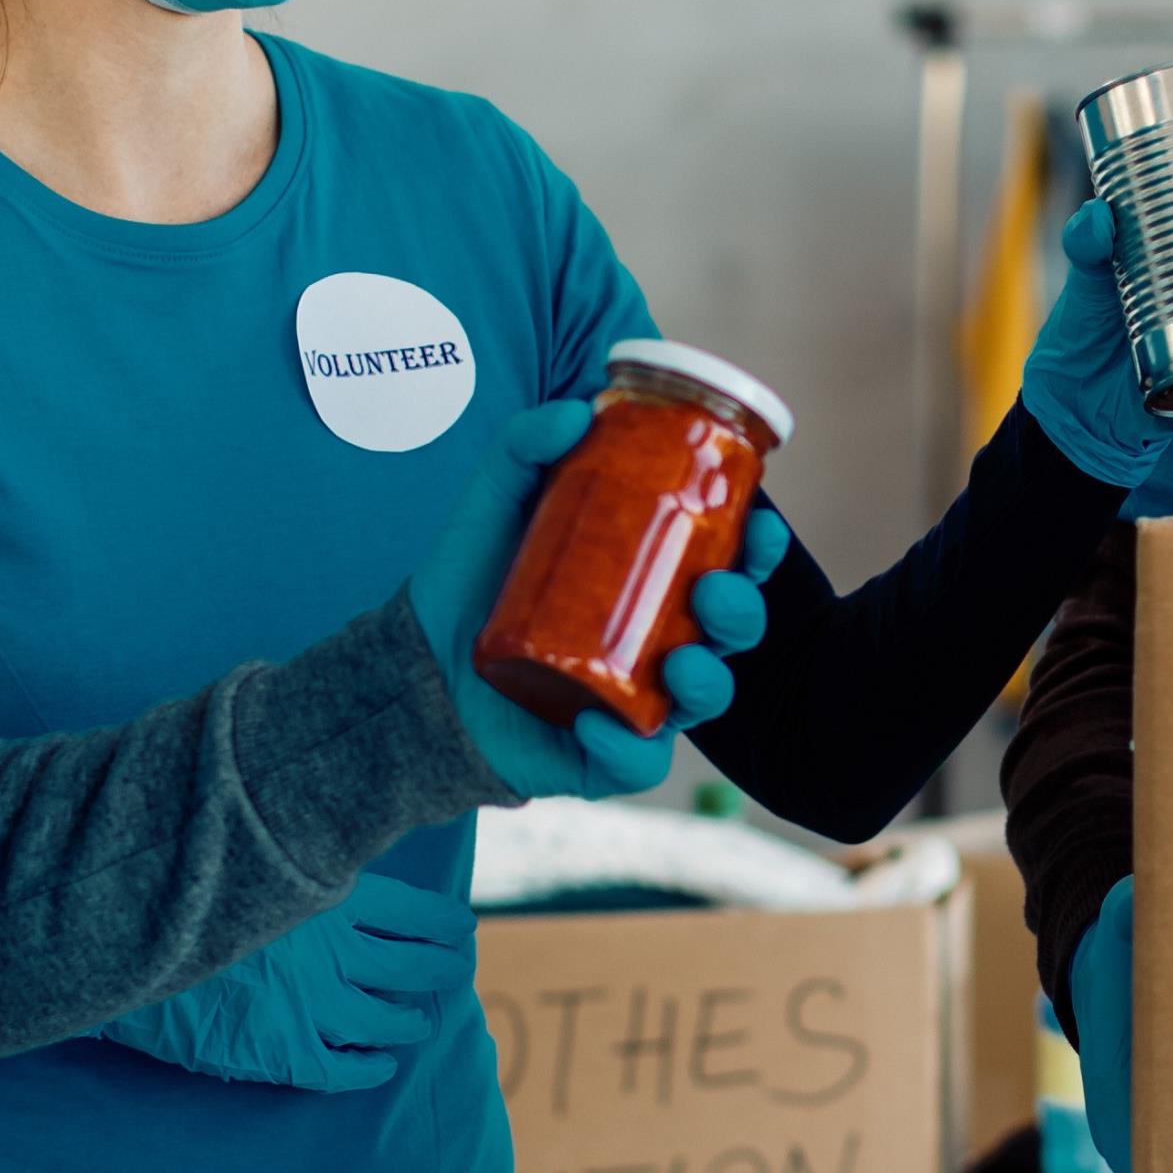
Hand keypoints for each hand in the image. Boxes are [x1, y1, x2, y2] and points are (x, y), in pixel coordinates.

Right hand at [99, 867, 485, 1092]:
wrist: (120, 937)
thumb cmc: (184, 887)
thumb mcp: (257, 855)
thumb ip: (303, 865)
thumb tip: (340, 868)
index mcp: (328, 896)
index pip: (415, 912)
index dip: (444, 925)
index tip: (461, 928)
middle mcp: (331, 950)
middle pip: (414, 966)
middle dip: (442, 971)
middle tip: (454, 973)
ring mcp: (310, 1003)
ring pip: (387, 1019)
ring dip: (410, 1022)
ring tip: (420, 1021)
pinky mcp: (282, 1048)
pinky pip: (344, 1067)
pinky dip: (370, 1067)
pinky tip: (380, 1064)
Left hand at [404, 403, 776, 797]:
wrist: (412, 664)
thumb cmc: (470, 582)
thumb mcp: (493, 502)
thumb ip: (524, 444)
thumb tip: (578, 410)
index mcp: (651, 584)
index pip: (726, 565)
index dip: (756, 552)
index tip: (760, 526)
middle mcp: (656, 644)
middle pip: (729, 632)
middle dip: (741, 612)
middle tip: (714, 591)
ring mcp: (634, 701)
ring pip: (703, 698)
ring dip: (708, 681)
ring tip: (681, 663)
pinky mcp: (599, 756)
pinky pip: (636, 762)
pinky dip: (627, 749)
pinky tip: (596, 725)